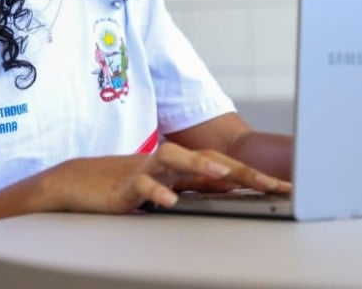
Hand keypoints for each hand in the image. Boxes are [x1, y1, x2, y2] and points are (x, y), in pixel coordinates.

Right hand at [38, 142, 291, 212]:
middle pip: (210, 160)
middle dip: (243, 171)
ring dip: (200, 166)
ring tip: (223, 178)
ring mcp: (146, 171)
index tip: (284, 188)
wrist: (76, 182)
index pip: (225, 168)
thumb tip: (233, 189)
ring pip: (176, 159)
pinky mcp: (124, 185)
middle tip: (272, 184)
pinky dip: (156, 193)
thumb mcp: (167, 188)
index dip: (255, 176)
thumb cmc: (125, 186)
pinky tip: (170, 202)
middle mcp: (169, 164)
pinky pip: (142, 186)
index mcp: (182, 168)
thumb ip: (197, 187)